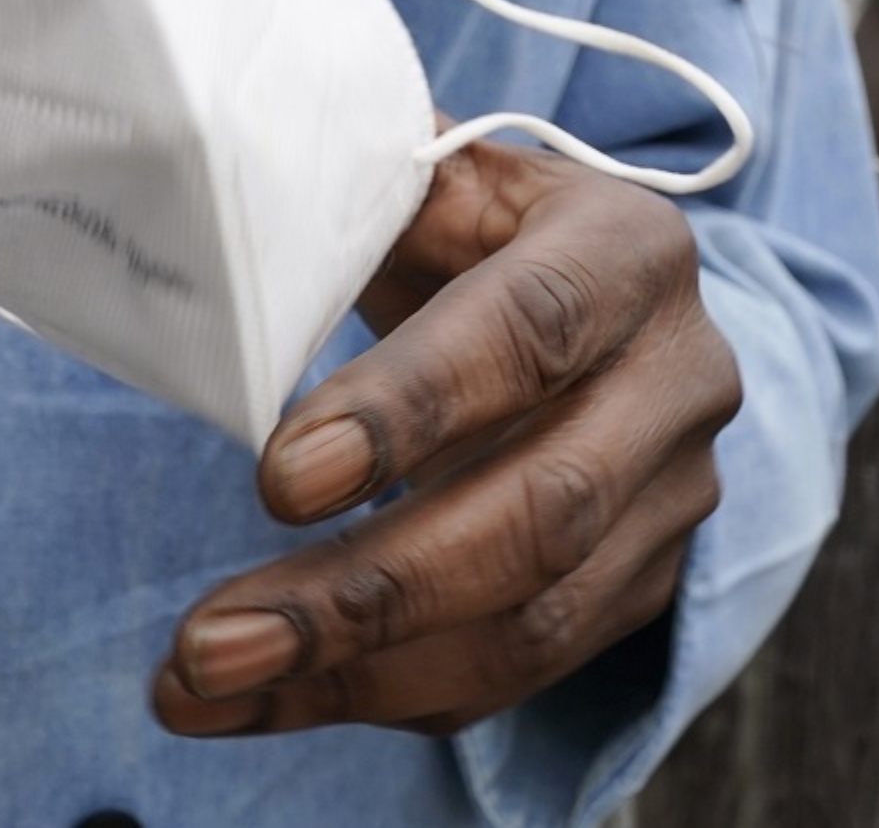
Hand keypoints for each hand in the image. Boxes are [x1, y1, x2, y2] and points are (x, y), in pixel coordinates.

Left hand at [152, 137, 737, 735]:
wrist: (587, 296)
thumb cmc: (470, 230)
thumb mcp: (428, 180)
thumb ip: (351, 194)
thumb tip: (227, 210)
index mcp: (623, 250)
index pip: (526, 331)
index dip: (406, 410)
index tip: (276, 483)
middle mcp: (676, 379)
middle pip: (539, 513)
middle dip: (366, 591)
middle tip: (212, 639)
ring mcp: (672, 497)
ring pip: (529, 621)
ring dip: (354, 671)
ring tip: (202, 686)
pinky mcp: (641, 584)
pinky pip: (517, 668)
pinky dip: (383, 694)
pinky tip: (268, 699)